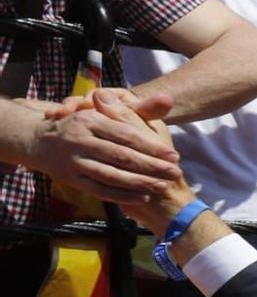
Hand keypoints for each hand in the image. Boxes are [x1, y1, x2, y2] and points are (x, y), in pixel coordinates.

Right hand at [29, 87, 183, 207]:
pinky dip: (123, 194)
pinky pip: (100, 189)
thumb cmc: (83, 126)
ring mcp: (74, 161)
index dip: (152, 146)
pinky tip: (142, 197)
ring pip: (112, 175)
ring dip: (139, 182)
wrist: (41, 142)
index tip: (173, 155)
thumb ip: (134, 110)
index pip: (127, 135)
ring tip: (162, 186)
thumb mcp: (103, 114)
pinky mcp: (71, 179)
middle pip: (121, 156)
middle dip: (151, 166)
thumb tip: (167, 99)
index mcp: (91, 119)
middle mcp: (80, 139)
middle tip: (175, 173)